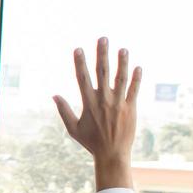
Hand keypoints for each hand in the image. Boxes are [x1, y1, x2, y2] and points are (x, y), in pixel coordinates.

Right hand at [53, 38, 140, 190]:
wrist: (112, 154)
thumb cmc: (91, 142)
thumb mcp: (73, 128)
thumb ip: (64, 111)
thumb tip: (54, 96)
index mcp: (88, 103)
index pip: (83, 78)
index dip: (80, 63)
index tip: (78, 49)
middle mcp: (104, 100)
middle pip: (102, 72)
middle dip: (102, 54)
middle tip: (103, 39)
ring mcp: (118, 103)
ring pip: (121, 78)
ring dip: (122, 62)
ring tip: (123, 49)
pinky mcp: (131, 108)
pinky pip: (134, 90)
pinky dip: (137, 78)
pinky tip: (138, 66)